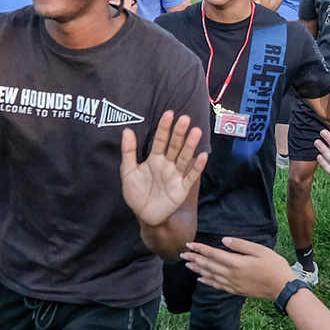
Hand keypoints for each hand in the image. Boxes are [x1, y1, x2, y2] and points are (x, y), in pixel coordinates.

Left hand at [120, 111, 207, 226]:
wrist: (144, 215)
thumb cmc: (136, 193)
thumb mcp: (128, 171)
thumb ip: (128, 152)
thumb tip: (127, 130)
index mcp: (155, 159)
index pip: (160, 140)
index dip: (164, 128)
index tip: (168, 114)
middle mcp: (167, 164)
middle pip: (175, 146)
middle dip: (179, 133)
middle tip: (184, 119)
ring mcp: (176, 175)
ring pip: (185, 157)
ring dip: (190, 145)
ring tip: (195, 132)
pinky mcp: (182, 188)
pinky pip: (191, 176)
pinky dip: (197, 167)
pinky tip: (202, 156)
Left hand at [181, 237, 297, 299]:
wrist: (282, 287)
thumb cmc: (274, 266)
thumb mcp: (259, 250)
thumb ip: (240, 245)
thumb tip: (223, 240)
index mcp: (235, 263)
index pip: (212, 254)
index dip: (199, 249)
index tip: (188, 244)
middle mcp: (230, 274)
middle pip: (207, 265)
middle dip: (194, 259)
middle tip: (182, 254)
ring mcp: (232, 284)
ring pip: (210, 276)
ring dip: (197, 269)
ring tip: (187, 265)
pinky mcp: (236, 290)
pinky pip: (217, 285)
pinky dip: (207, 281)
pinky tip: (201, 279)